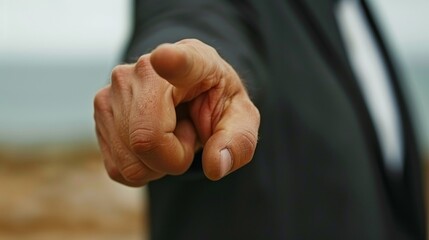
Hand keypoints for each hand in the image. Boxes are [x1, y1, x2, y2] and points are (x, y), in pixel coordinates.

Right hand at [93, 39, 259, 186]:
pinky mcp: (100, 111)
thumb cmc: (214, 103)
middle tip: (188, 132)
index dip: (171, 62)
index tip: (165, 58)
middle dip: (175, 158)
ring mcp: (115, 89)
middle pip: (148, 141)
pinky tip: (152, 140)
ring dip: (158, 163)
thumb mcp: (241, 119)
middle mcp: (144, 70)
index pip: (178, 62)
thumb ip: (239, 143)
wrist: (188, 93)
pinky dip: (142, 168)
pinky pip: (120, 168)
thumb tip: (215, 166)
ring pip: (132, 163)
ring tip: (170, 132)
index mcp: (193, 62)